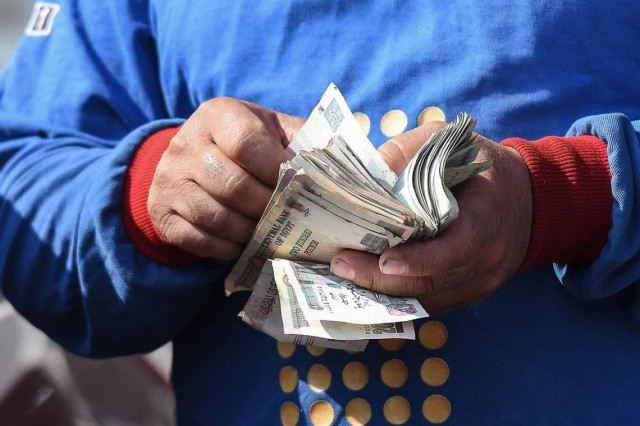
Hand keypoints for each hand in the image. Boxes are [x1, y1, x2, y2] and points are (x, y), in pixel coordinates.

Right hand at [148, 98, 303, 258]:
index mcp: (218, 115)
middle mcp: (185, 144)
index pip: (247, 143)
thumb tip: (342, 166)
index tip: (299, 187)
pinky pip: (195, 238)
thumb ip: (302, 139)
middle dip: (268, 207)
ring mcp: (169, 179)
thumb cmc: (245, 142)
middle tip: (289, 217)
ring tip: (270, 233)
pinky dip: (225, 248)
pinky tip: (244, 244)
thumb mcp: (271, 128)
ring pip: (214, 216)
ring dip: (249, 231)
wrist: (193, 155)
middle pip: (232, 185)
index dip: (277, 170)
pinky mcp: (160, 210)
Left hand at [330, 122, 531, 314]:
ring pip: (426, 300)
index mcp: (486, 224)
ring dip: (382, 293)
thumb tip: (369, 170)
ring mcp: (478, 284)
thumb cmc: (485, 170)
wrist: (532, 202)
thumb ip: (412, 151)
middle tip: (341, 264)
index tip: (384, 260)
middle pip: (430, 283)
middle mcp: (485, 263)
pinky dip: (397, 298)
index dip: (420, 260)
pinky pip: (430, 304)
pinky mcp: (469, 294)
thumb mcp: (453, 145)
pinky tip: (366, 286)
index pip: (455, 251)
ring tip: (344, 276)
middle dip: (381, 279)